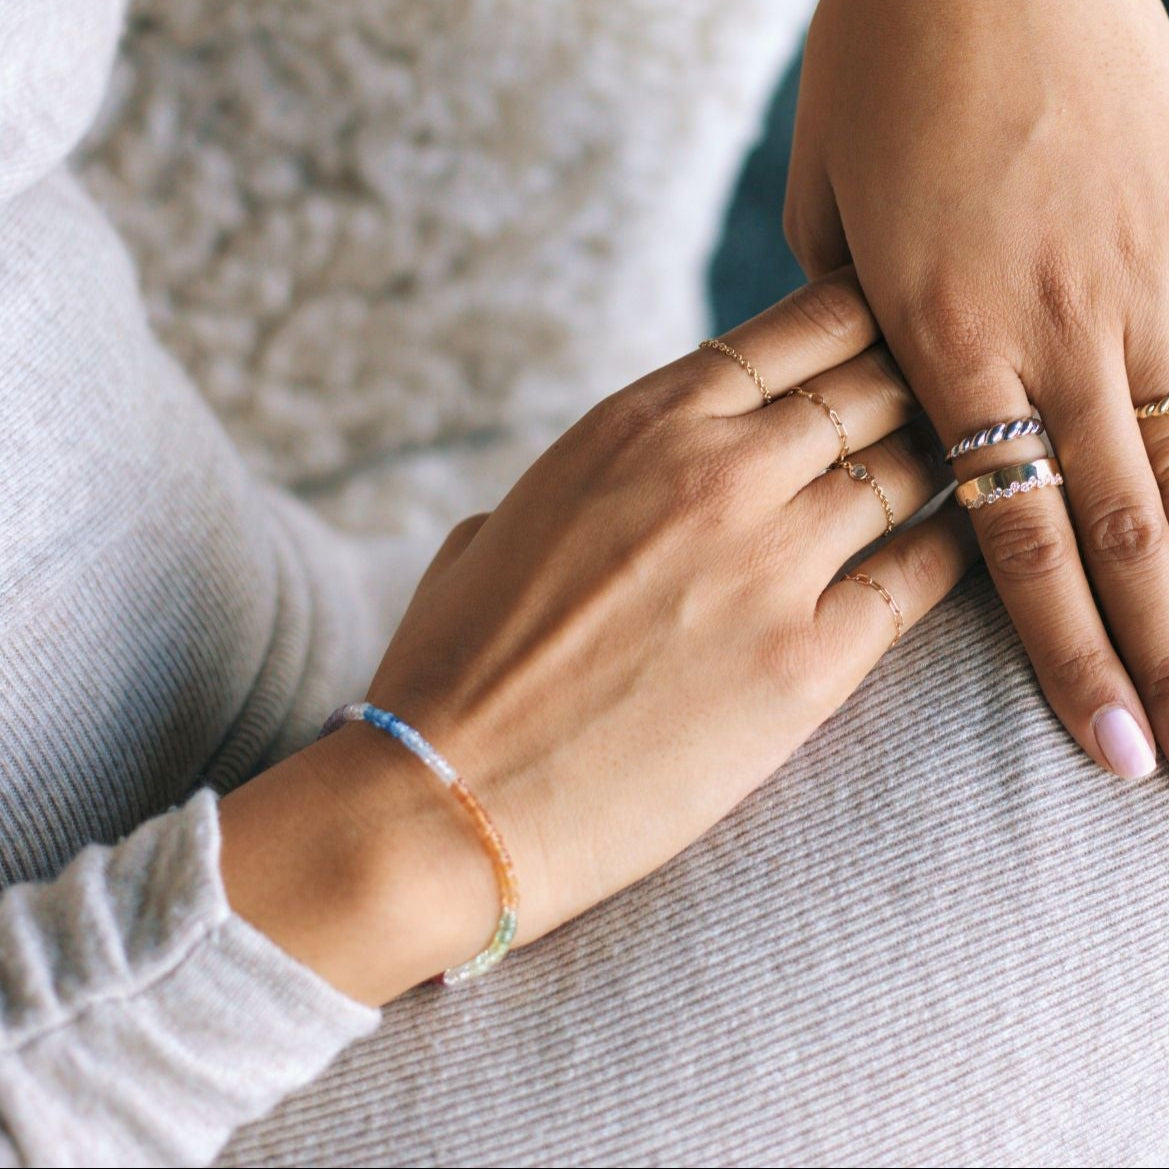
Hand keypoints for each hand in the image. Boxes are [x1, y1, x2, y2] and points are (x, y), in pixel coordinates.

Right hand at [238, 268, 972, 1004]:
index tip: (886, 343)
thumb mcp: (499, 527)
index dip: (860, 324)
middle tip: (938, 411)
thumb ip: (576, 490)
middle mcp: (715, 470)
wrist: (452, 800)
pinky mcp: (808, 664)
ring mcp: (769, 563)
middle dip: (914, 387)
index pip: (800, 326)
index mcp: (637, 422)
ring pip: (912, 469)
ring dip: (940, 468)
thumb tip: (607, 492)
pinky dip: (953, 555)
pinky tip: (963, 555)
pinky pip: (924, 576)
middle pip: (874, 384)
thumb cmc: (457, 666)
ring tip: (958, 480)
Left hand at [784, 0, 1168, 777]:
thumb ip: (849, 320)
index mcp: (944, 345)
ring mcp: (1138, 281)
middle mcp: (1052, 335)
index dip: (1074, 653)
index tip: (1116, 744)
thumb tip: (871, 375)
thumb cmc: (886, 69)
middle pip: (1130, 530)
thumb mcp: (830, 214)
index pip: (1020, 540)